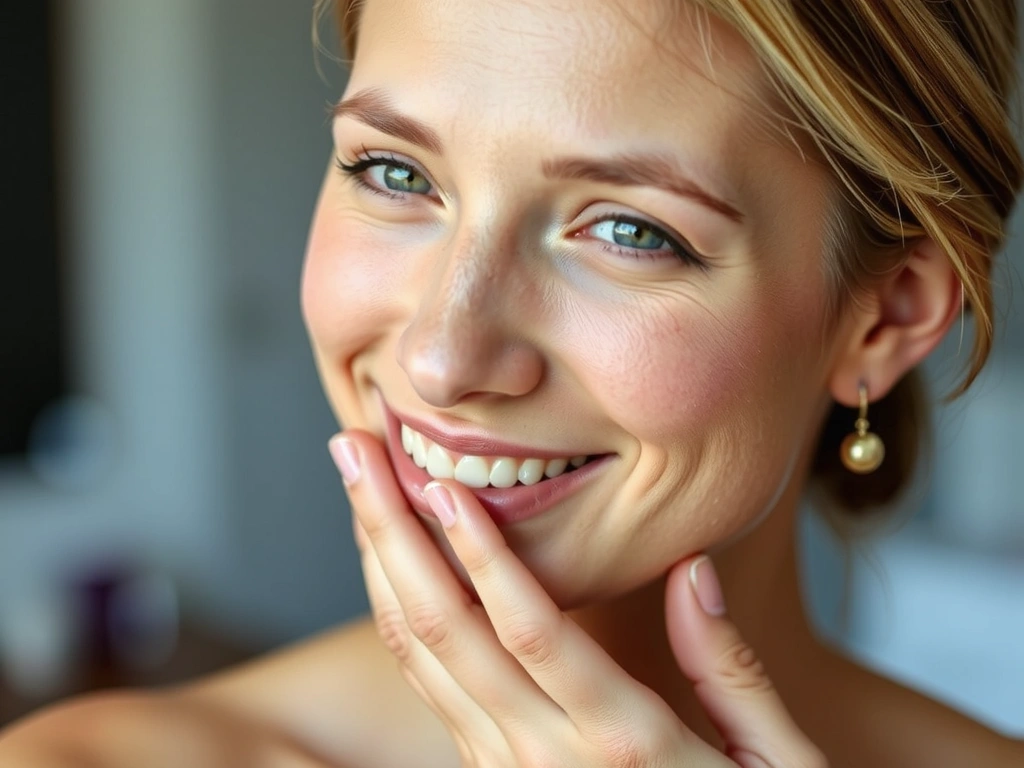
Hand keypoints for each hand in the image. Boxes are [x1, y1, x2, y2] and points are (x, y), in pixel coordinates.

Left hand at [330, 430, 826, 767]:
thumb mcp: (775, 762)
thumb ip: (729, 666)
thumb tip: (693, 569)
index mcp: (622, 742)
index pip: (531, 631)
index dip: (482, 555)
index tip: (444, 485)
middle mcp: (544, 756)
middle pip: (445, 632)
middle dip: (393, 532)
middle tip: (355, 449)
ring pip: (418, 656)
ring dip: (379, 564)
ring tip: (358, 486)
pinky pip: (427, 683)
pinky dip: (397, 612)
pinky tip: (388, 557)